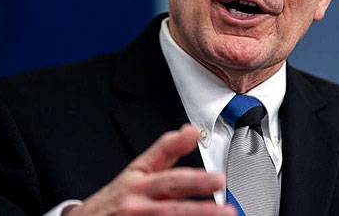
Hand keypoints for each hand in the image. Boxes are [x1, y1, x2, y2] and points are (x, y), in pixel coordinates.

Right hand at [67, 124, 235, 215]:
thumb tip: (192, 131)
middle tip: (222, 199)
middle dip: (198, 201)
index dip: (193, 175)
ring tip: (221, 215)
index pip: (168, 173)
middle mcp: (136, 202)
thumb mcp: (139, 169)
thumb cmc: (117, 197)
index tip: (217, 178)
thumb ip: (167, 150)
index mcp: (139, 181)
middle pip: (170, 201)